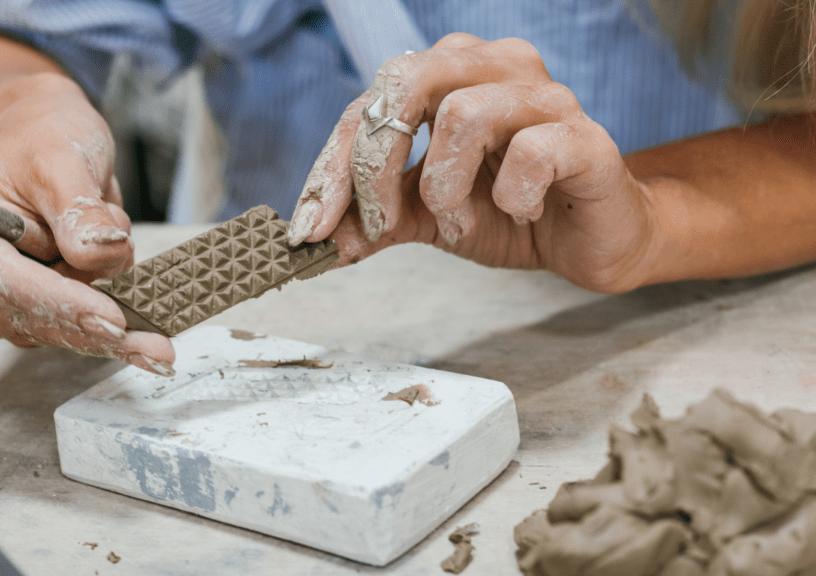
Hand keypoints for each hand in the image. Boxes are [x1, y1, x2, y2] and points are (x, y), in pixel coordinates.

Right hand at [0, 68, 174, 374]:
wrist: (39, 142)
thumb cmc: (40, 139)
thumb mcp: (62, 159)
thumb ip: (77, 210)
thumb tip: (97, 253)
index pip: (1, 280)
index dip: (60, 302)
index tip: (114, 321)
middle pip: (31, 317)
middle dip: (96, 319)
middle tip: (160, 348)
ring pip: (58, 328)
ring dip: (102, 294)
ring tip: (113, 228)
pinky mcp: (19, 317)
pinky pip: (71, 329)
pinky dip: (106, 310)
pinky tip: (126, 280)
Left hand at [287, 33, 655, 293]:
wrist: (589, 239)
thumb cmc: (507, 214)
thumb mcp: (424, 218)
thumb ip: (372, 222)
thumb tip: (312, 243)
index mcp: (447, 76)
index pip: (370, 104)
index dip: (333, 167)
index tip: (309, 229)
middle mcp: (492, 68)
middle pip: (406, 84)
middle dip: (375, 164)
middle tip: (378, 224)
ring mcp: (542, 96)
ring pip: (464, 114)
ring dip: (445, 187)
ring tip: (458, 223)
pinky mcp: (584, 136)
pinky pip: (530, 151)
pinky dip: (509, 195)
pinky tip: (520, 212)